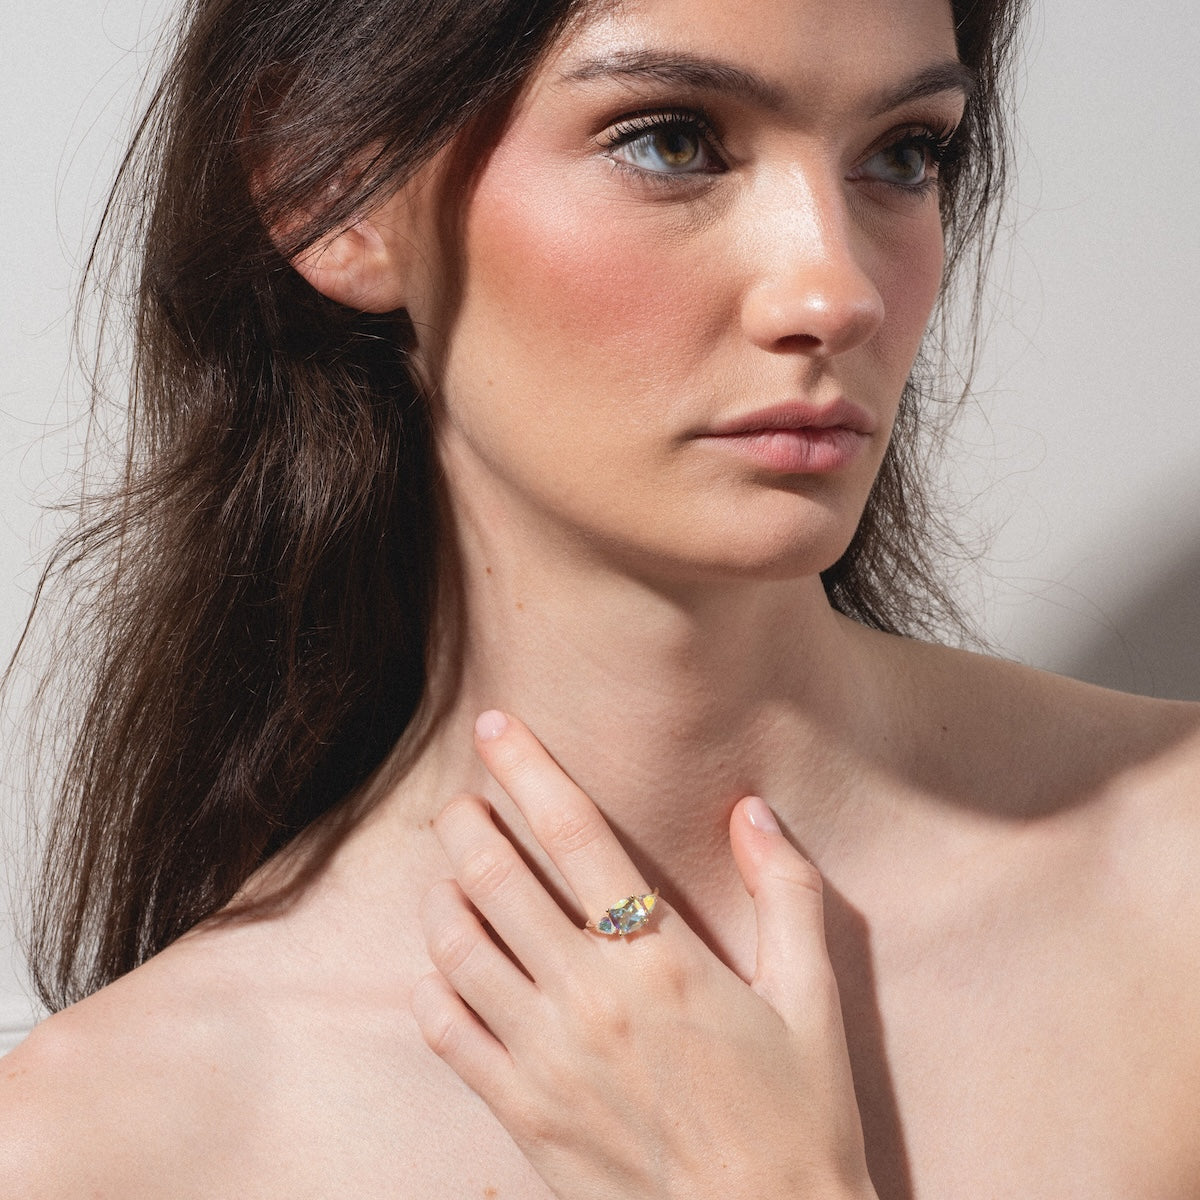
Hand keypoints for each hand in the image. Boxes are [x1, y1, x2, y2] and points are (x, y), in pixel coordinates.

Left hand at [411, 711, 876, 1199]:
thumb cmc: (798, 1120)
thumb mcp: (814, 999)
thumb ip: (787, 893)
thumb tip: (754, 811)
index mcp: (661, 957)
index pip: (573, 831)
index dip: (526, 766)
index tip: (495, 725)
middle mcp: (592, 998)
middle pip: (494, 877)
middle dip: (465, 822)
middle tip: (462, 802)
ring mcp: (547, 1060)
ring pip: (457, 947)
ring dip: (442, 895)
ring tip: (451, 875)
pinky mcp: (522, 1115)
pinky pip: (448, 1033)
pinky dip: (432, 985)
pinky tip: (445, 968)